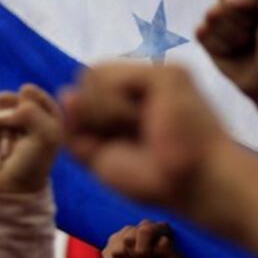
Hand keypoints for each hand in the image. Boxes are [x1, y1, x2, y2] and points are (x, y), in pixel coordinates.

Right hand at [0, 84, 61, 193]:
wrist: (9, 190)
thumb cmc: (33, 163)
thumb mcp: (46, 134)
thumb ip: (30, 110)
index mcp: (41, 118)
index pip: (32, 95)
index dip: (29, 96)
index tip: (26, 102)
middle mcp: (18, 121)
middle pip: (8, 99)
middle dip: (8, 109)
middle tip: (5, 120)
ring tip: (2, 148)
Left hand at [61, 62, 227, 212]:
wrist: (192, 184)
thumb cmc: (154, 180)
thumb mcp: (100, 158)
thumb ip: (78, 129)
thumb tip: (66, 93)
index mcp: (132, 102)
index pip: (86, 94)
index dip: (88, 124)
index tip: (121, 150)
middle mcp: (143, 86)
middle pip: (86, 82)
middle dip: (93, 117)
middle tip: (133, 140)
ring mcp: (155, 77)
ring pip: (92, 75)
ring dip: (104, 113)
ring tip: (142, 131)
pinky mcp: (166, 73)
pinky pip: (108, 76)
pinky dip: (114, 107)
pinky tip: (144, 121)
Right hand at [102, 221, 181, 257]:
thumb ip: (173, 255)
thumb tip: (163, 241)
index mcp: (161, 228)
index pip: (146, 231)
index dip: (145, 250)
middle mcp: (144, 226)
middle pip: (128, 238)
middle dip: (134, 257)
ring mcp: (127, 233)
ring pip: (119, 249)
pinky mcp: (113, 243)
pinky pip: (110, 257)